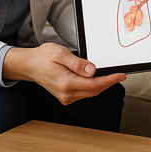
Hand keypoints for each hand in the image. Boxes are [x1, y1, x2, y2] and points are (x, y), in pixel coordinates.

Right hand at [3, 43, 125, 104]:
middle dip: (109, 82)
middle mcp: (66, 94)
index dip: (110, 80)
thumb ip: (78, 63)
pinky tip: (96, 79)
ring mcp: (66, 97)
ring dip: (101, 85)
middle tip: (120, 75)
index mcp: (66, 83)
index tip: (121, 75)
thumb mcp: (61, 54)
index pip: (94, 84)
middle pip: (95, 91)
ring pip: (90, 93)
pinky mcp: (66, 97)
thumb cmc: (43, 57)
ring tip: (111, 76)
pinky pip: (84, 93)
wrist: (29, 65)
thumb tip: (93, 70)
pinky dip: (93, 86)